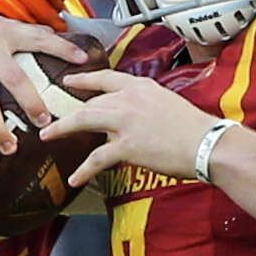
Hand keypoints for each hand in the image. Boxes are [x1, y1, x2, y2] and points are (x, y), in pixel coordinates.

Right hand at [0, 12, 88, 159]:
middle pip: (14, 79)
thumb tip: (70, 40)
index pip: (39, 39)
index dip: (62, 48)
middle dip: (31, 102)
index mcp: (6, 34)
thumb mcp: (2, 26)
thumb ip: (32, 34)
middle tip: (45, 122)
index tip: (84, 61)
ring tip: (11, 149)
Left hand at [39, 69, 218, 186]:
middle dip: (70, 113)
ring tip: (47, 135)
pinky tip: (75, 178)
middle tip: (55, 119)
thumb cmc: (196, 128)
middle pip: (90, 102)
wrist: (208, 144)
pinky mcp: (126, 145)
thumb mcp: (169, 104)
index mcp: (142, 86)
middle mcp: (130, 99)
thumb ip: (147, 106)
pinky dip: (83, 170)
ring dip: (62, 129)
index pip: (105, 77)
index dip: (84, 79)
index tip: (69, 80)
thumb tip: (133, 119)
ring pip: (83, 120)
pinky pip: (96, 158)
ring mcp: (126, 121)